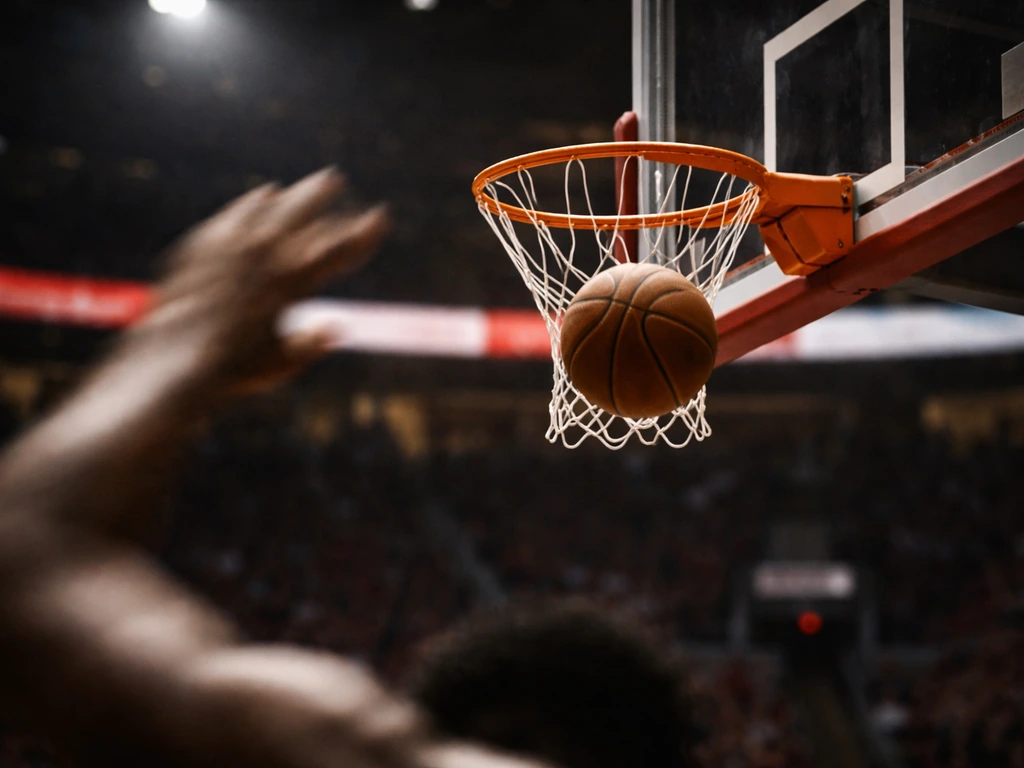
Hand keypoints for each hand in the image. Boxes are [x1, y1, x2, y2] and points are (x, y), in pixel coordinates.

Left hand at [139, 167, 386, 393]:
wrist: (170, 362)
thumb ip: (309, 344)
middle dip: (318, 196)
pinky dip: (251, 204)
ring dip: (288, 196)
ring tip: (303, 186)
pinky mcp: (201, 248)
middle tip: (334, 179)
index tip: (380, 218)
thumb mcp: (279, 364)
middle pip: (297, 214)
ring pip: (265, 209)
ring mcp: (229, 247)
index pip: (336, 248)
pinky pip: (233, 216)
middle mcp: (260, 255)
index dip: (361, 233)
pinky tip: (259, 197)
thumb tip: (335, 327)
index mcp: (289, 280)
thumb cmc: (231, 371)